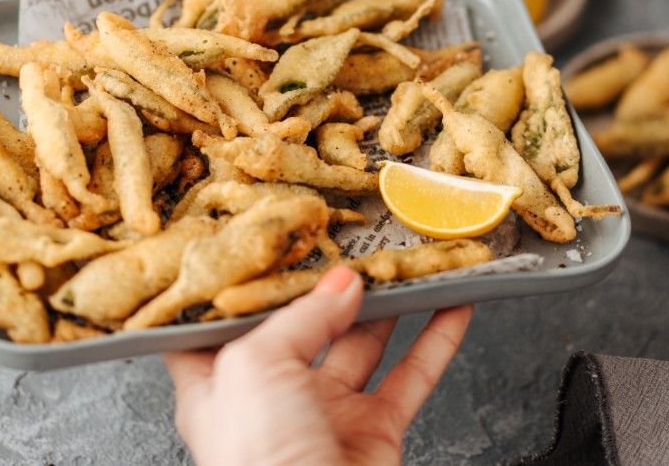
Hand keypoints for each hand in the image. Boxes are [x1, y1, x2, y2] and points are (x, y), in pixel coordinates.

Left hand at [163, 266, 473, 465]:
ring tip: (410, 262)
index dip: (245, 278)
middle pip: (304, 323)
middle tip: (357, 241)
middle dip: (332, 283)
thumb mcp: (255, 367)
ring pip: (363, 343)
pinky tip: (451, 308)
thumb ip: (300, 317)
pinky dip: (435, 340)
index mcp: (218, 384)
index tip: (266, 236)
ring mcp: (324, 415)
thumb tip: (339, 287)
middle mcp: (269, 398)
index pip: (224, 319)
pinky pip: (411, 376)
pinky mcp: (374, 433)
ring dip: (390, 304)